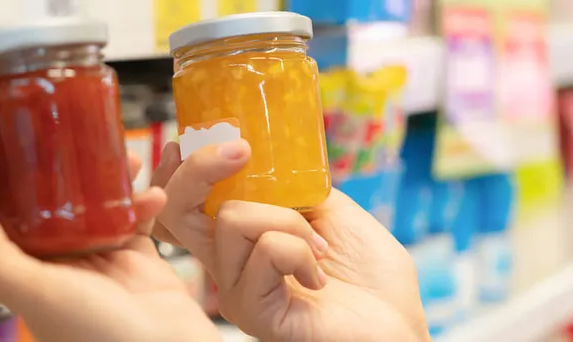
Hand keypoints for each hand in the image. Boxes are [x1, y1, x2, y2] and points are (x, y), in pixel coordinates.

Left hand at [0, 154, 221, 341]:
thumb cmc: (102, 340)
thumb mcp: (36, 293)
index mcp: (24, 277)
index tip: (0, 152)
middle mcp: (57, 269)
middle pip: (47, 208)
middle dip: (59, 174)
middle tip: (69, 143)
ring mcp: (96, 264)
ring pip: (92, 208)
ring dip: (108, 182)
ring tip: (124, 160)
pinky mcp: (135, 262)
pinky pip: (133, 220)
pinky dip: (143, 203)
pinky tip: (152, 194)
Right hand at [153, 140, 429, 341]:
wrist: (396, 325)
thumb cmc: (369, 279)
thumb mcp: (330, 210)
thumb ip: (290, 186)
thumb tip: (265, 153)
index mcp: (240, 240)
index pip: (181, 204)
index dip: (177, 170)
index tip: (196, 141)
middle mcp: (227, 264)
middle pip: (175, 208)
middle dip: (199, 168)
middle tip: (240, 151)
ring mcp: (236, 289)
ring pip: (231, 218)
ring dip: (288, 220)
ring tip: (319, 248)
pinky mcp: (252, 310)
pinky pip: (266, 251)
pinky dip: (301, 251)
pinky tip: (318, 276)